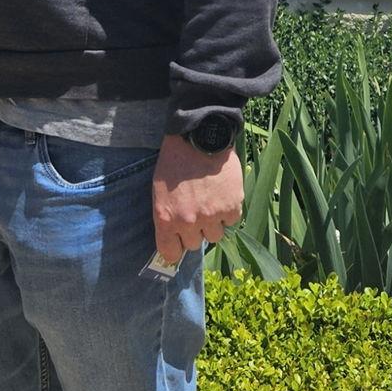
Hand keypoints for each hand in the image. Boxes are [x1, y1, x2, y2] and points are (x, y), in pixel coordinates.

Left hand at [152, 134, 242, 265]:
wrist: (200, 137)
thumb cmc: (175, 162)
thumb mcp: (159, 190)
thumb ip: (167, 217)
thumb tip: (174, 239)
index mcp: (166, 219)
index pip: (170, 254)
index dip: (175, 249)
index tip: (178, 243)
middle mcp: (189, 222)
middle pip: (194, 245)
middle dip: (194, 231)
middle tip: (195, 212)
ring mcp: (212, 216)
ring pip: (214, 236)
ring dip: (212, 223)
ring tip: (209, 201)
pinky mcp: (232, 207)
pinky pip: (232, 221)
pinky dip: (228, 211)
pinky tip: (222, 194)